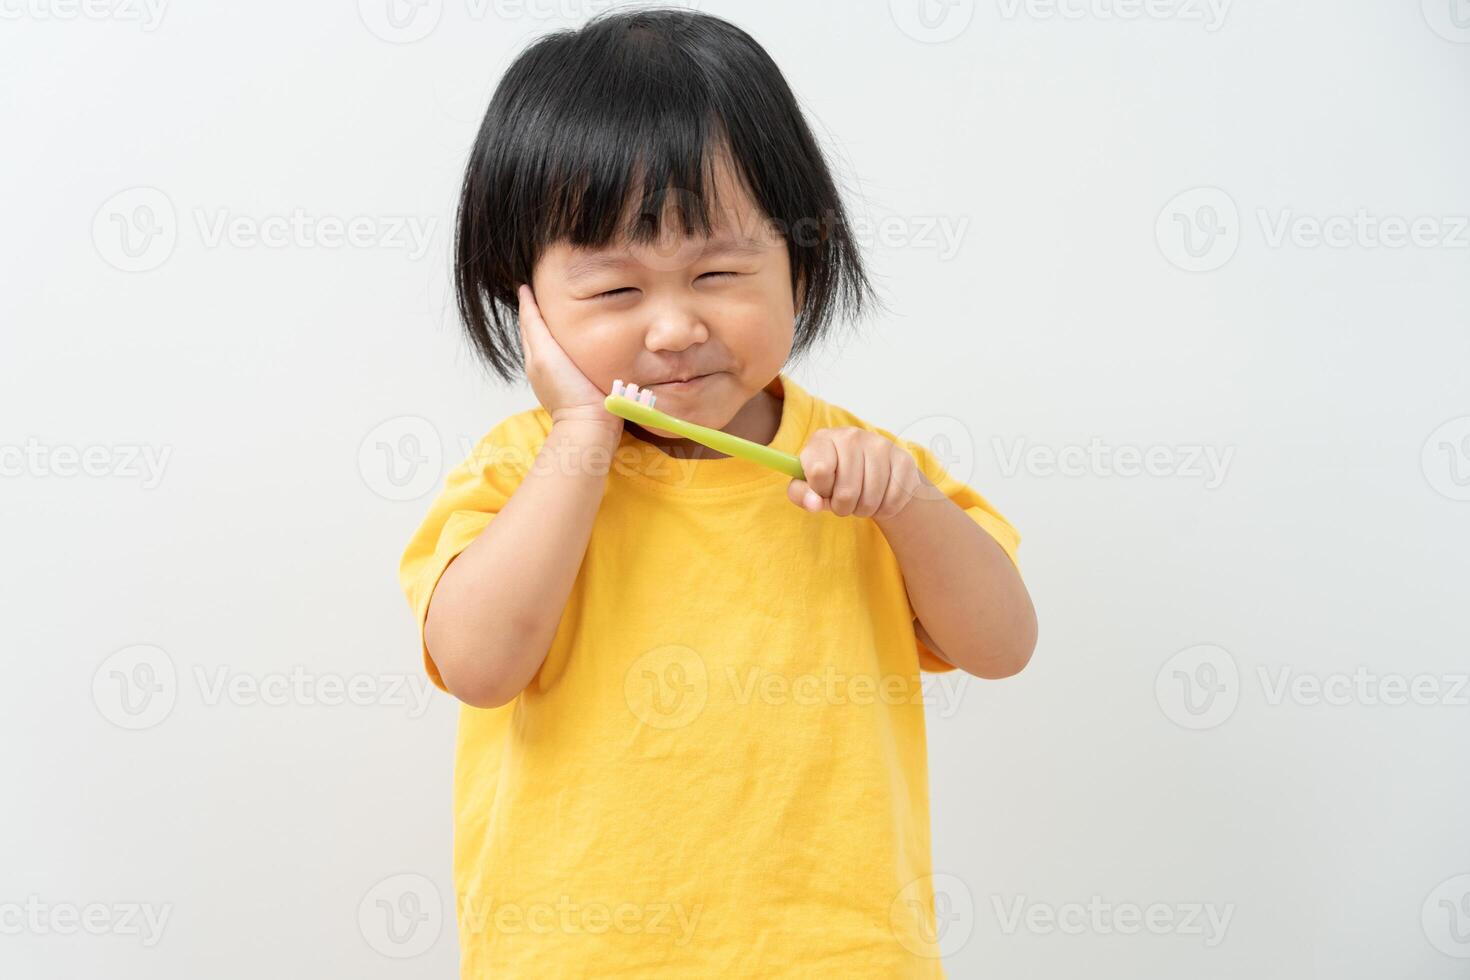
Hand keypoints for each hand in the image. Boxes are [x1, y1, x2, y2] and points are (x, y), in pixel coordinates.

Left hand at [516, 284, 620, 429]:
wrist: (590, 423)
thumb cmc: (569, 390)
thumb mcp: (547, 354)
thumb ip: (536, 327)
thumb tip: (525, 297)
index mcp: (537, 354)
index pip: (529, 320)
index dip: (528, 300)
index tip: (529, 281)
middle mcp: (543, 363)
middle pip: (536, 330)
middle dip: (536, 309)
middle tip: (543, 288)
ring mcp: (557, 374)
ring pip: (549, 341)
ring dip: (550, 323)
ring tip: (559, 305)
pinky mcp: (574, 381)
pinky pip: (564, 353)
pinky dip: (563, 339)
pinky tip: (575, 334)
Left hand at [786, 427, 927, 520]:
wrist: (872, 469)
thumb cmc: (834, 478)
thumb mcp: (810, 484)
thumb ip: (801, 494)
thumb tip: (814, 503)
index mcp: (823, 439)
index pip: (818, 471)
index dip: (820, 490)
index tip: (823, 489)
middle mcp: (852, 436)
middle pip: (846, 492)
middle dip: (842, 506)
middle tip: (843, 501)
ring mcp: (880, 446)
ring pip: (870, 499)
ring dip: (863, 509)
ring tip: (860, 499)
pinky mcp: (903, 460)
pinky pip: (892, 500)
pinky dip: (884, 508)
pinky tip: (879, 497)